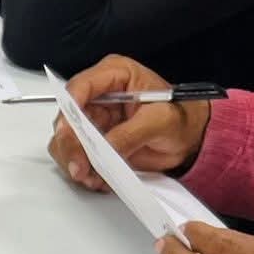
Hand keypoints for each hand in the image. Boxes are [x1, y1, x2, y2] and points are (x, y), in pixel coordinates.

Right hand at [48, 54, 210, 191]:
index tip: (69, 132)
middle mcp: (98, 96)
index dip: (69, 110)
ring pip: (65, 141)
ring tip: (91, 176)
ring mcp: (93, 121)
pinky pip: (76, 158)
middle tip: (80, 166)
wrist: (188, 140)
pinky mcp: (93, 143)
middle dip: (70, 145)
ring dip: (74, 161)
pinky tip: (98, 178)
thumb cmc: (182, 119)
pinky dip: (83, 171)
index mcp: (115, 75)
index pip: (80, 87)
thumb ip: (131, 133)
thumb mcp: (161, 121)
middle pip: (66, 118)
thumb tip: (104, 148)